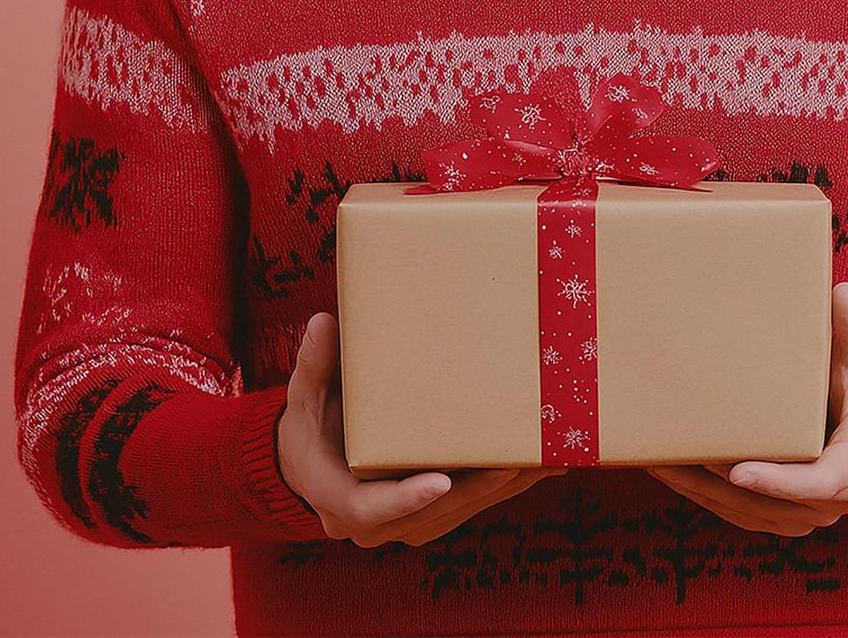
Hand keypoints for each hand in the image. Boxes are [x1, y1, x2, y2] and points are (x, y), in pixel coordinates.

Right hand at [277, 311, 563, 545]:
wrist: (308, 461)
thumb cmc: (307, 424)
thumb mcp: (304, 394)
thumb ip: (314, 364)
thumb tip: (323, 323)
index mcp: (335, 497)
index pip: (369, 508)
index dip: (406, 498)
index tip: (439, 480)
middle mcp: (370, 524)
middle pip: (429, 515)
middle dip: (474, 489)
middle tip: (515, 461)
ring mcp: (400, 525)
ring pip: (455, 514)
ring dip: (500, 491)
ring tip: (544, 462)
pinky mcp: (425, 518)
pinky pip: (465, 508)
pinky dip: (499, 489)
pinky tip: (535, 466)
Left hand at [648, 281, 847, 536]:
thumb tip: (843, 294)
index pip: (825, 480)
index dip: (782, 482)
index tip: (739, 472)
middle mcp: (846, 492)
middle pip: (783, 503)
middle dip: (730, 485)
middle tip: (686, 456)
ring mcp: (819, 508)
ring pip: (760, 514)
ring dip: (711, 495)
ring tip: (666, 465)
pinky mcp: (795, 511)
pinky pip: (751, 515)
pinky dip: (712, 499)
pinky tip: (677, 475)